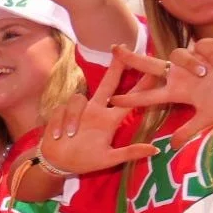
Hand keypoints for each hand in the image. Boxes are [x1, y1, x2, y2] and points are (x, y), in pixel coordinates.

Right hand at [38, 55, 156, 175]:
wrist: (56, 164)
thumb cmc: (83, 161)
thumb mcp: (108, 160)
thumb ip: (130, 153)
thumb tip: (156, 150)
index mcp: (109, 120)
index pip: (129, 99)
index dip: (141, 85)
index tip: (155, 70)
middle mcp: (95, 110)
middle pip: (107, 84)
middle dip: (115, 67)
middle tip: (123, 48)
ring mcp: (78, 111)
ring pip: (78, 99)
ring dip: (73, 117)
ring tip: (69, 134)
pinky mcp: (60, 112)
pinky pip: (61, 111)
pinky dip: (59, 123)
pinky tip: (57, 136)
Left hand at [108, 41, 212, 146]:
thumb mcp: (208, 117)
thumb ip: (190, 130)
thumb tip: (172, 146)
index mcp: (178, 91)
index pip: (148, 95)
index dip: (131, 99)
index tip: (112, 101)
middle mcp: (180, 75)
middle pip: (150, 66)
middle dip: (132, 58)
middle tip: (114, 49)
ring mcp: (193, 60)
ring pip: (177, 55)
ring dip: (190, 64)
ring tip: (205, 73)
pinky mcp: (207, 46)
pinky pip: (200, 47)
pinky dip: (209, 56)